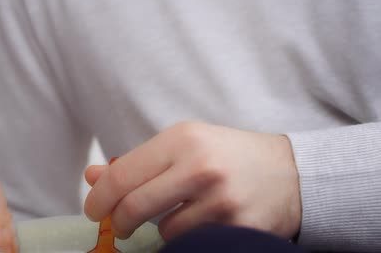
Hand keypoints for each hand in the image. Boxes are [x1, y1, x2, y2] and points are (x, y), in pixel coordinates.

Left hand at [0, 176, 17, 252]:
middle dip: (10, 247)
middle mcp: (0, 217)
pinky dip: (12, 229)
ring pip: (12, 229)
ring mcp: (3, 211)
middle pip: (9, 237)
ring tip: (14, 247)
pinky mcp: (3, 205)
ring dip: (13, 239)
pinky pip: (10, 221)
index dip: (1, 249)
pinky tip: (11, 230)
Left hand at [84, 122, 300, 240]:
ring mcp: (221, 201)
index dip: (99, 197)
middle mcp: (200, 167)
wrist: (291, 172)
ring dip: (162, 228)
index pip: (122, 175)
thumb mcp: (183, 146)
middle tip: (118, 225)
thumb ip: (137, 162)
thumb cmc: (227, 156)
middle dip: (118, 222)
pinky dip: (188, 238)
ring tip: (185, 211)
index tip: (93, 209)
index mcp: (182, 139)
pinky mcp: (238, 229)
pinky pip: (190, 244)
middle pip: (134, 207)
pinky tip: (203, 222)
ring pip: (163, 231)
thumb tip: (91, 177)